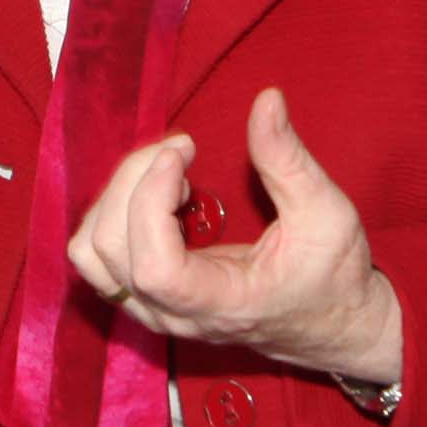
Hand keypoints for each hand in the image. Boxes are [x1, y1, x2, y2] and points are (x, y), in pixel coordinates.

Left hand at [64, 88, 401, 388]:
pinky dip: (113, 214)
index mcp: (222, 305)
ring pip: (91, 257)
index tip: (183, 154)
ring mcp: (154, 311)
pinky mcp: (147, 298)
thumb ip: (289, 161)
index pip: (153, 269)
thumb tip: (266, 100)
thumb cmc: (334, 276)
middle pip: (109, 250)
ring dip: (115, 198)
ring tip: (166, 172)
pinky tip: (160, 194)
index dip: (150, 202)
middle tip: (180, 149)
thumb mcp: (326, 214)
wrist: (333, 326)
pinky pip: (98, 259)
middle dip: (132, 182)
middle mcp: (175, 316)